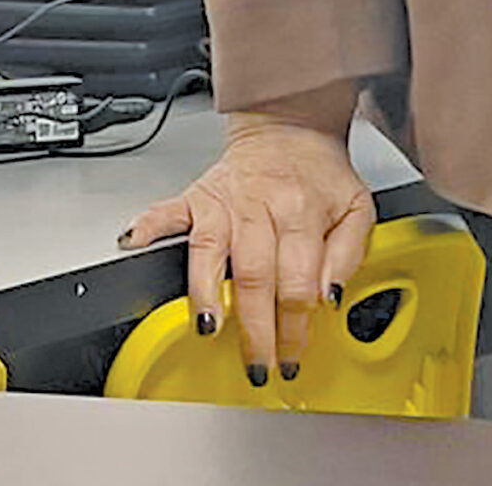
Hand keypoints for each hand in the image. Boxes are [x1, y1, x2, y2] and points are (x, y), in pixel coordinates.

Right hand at [119, 116, 374, 382]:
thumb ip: (348, 254)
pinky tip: (134, 243)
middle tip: (256, 364)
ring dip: (206, 289)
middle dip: (255, 328)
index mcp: (302, 213)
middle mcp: (260, 207)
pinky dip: (148, 226)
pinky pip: (168, 209)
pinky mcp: (198, 194)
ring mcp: (225, 202)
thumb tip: (329, 296)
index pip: (298, 281)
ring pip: (210, 249)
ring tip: (208, 325)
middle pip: (255, 275)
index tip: (291, 356)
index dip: (296, 326)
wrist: (289, 126)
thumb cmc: (319, 173)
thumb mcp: (356, 208)